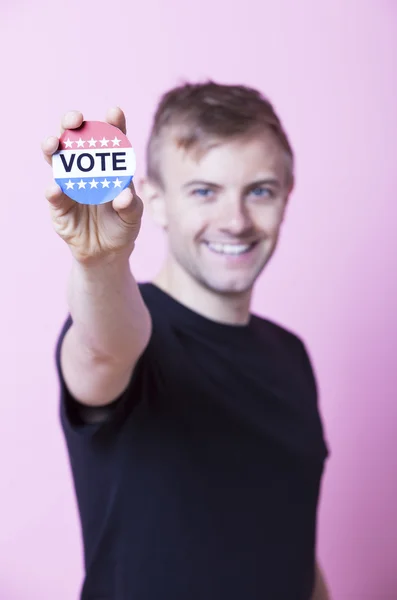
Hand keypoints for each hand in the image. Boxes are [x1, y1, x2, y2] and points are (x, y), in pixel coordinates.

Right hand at [42, 107, 142, 264]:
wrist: (106, 252)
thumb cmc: (122, 226)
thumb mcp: (133, 217)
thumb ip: (131, 206)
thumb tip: (124, 195)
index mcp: (109, 166)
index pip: (111, 140)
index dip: (113, 124)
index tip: (114, 112)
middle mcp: (86, 169)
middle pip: (75, 139)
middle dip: (72, 124)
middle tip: (75, 119)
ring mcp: (69, 184)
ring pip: (56, 159)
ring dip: (52, 148)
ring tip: (54, 144)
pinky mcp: (59, 205)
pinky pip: (54, 195)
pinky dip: (54, 190)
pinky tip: (56, 188)